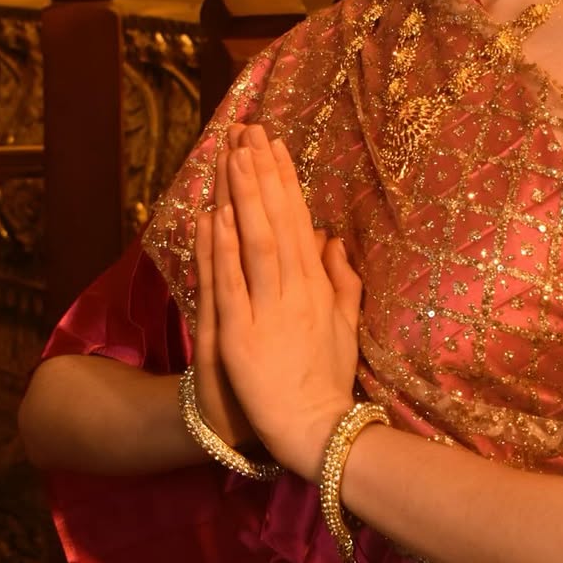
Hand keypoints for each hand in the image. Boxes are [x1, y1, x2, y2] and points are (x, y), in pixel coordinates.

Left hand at [205, 123, 361, 481]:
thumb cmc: (328, 382)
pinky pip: (230, 283)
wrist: (315, 431)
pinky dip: (223, 248)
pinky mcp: (241, 334)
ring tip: (232, 155)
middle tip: (249, 131)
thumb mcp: (346, 326)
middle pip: (278, 220)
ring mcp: (268, 310)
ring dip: (243, 196)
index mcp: (318, 286)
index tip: (274, 146)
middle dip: (261, 173)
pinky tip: (216, 215)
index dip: (285, 182)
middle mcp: (296, 290)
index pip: (299, 222)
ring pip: (255, 241)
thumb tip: (334, 239)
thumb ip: (343, 282)